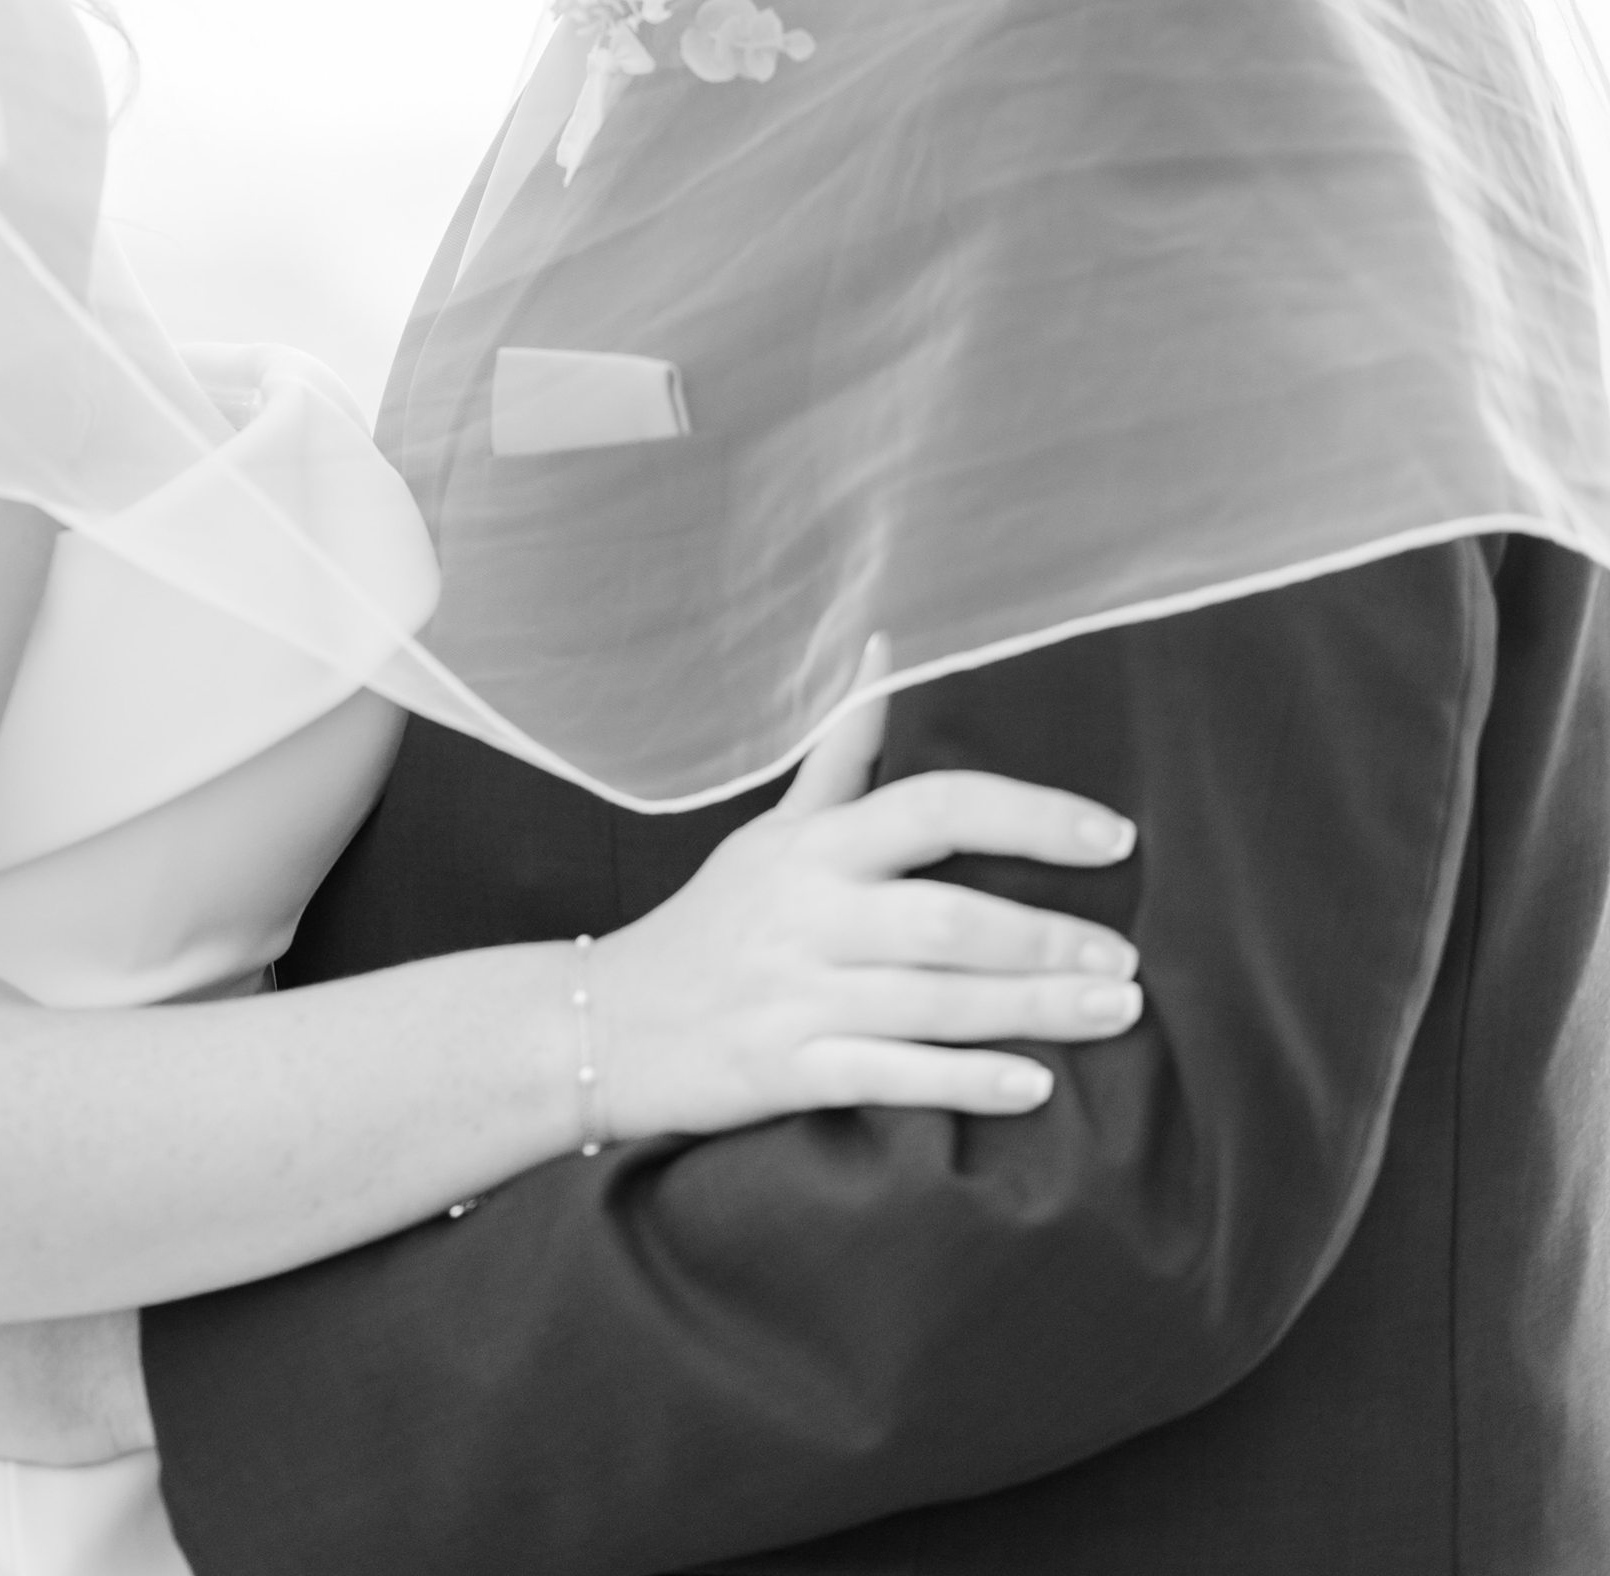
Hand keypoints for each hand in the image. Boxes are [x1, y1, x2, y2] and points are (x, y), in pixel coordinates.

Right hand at [590, 650, 1142, 1135]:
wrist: (605, 1023)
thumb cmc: (713, 921)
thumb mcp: (772, 831)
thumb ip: (842, 752)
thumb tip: (887, 647)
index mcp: (816, 846)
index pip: (934, 806)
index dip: (1029, 816)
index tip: (1113, 836)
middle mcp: (809, 913)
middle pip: (947, 919)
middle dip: (1046, 938)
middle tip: (1129, 956)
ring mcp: (796, 994)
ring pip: (932, 1002)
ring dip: (1032, 1010)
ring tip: (1116, 1011)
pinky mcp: (786, 1071)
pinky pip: (889, 1075)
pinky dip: (962, 1082)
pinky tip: (1033, 1086)